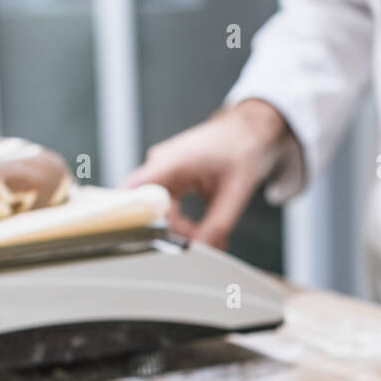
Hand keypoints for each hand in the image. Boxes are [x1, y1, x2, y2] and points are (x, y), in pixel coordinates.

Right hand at [124, 99, 291, 248]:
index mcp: (173, 160)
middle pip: (150, 209)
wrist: (247, 131)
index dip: (133, 217)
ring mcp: (163, 171)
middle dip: (174, 231)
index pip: (137, 191)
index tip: (143, 240)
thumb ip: (216, 225)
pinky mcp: (170, 179)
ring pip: (159, 212)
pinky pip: (168, 208)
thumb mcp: (236, 191)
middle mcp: (161, 164)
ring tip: (208, 234)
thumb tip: (201, 249)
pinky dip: (184, 222)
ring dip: (182, 229)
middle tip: (202, 241)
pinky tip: (203, 228)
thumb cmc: (242, 148)